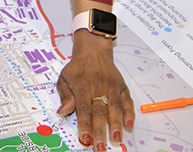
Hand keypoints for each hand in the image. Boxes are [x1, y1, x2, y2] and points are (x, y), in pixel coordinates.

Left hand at [56, 30, 133, 150]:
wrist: (93, 51)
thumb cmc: (78, 67)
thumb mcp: (64, 77)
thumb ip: (65, 95)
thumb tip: (63, 111)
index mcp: (83, 87)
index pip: (84, 109)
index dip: (85, 125)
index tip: (85, 139)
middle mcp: (98, 87)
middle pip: (100, 112)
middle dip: (100, 131)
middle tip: (100, 147)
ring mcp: (112, 87)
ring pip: (115, 108)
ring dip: (116, 125)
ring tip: (117, 139)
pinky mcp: (121, 87)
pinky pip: (127, 101)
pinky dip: (129, 113)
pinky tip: (129, 125)